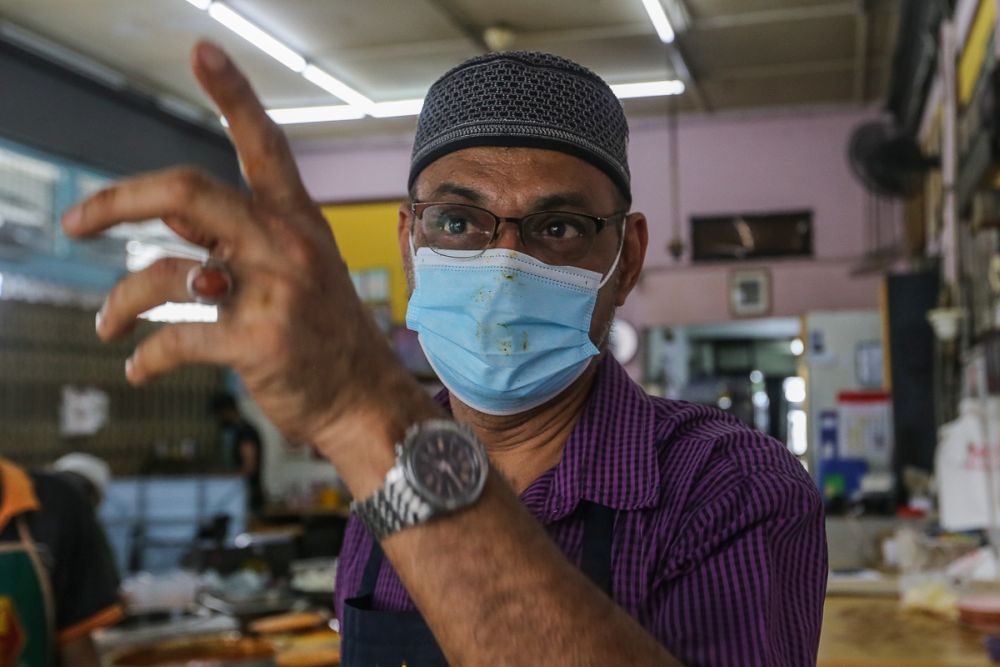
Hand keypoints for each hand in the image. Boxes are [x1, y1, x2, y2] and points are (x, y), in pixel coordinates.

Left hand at [62, 42, 434, 460]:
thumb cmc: (325, 334)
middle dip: (117, 201)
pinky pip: (174, 339)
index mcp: (297, 222)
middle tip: (77, 220)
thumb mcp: (296, 270)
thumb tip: (166, 209)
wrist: (364, 399)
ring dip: (119, 302)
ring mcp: (274, 294)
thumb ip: (235, 234)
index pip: (264, 146)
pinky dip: (146, 357)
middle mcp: (286, 247)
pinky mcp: (257, 345)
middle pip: (186, 192)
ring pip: (165, 273)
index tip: (202, 52)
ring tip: (107, 322)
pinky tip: (139, 367)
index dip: (234, 95)